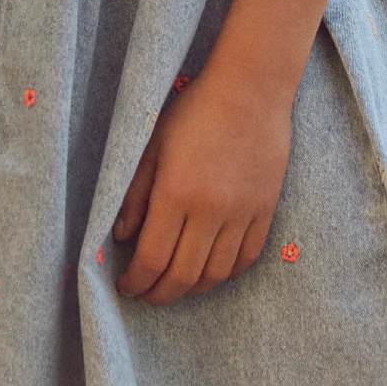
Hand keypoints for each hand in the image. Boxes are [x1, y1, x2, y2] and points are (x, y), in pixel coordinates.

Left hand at [112, 63, 292, 304]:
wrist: (250, 90)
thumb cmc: (194, 111)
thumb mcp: (152, 145)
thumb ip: (135, 194)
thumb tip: (121, 236)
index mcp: (176, 194)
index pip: (152, 258)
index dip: (136, 281)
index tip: (125, 286)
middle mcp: (210, 211)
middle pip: (183, 276)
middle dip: (159, 294)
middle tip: (145, 295)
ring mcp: (242, 214)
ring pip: (216, 275)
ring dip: (192, 290)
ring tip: (175, 286)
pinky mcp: (265, 210)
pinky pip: (247, 258)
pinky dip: (227, 274)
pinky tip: (211, 270)